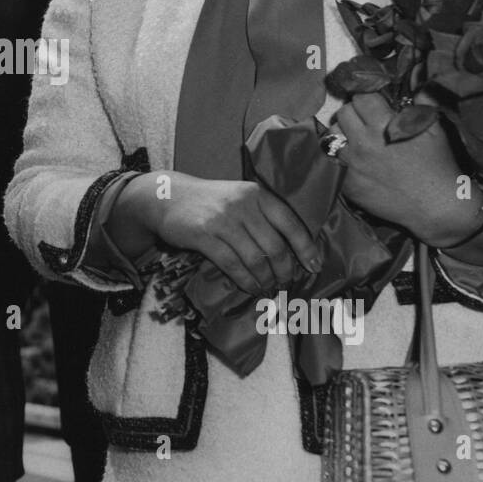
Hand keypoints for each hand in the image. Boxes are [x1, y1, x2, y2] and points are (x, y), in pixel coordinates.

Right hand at [114, 172, 322, 296]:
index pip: (290, 223)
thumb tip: (291, 250)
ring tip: (267, 287)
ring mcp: (223, 220)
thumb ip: (262, 216)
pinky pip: (232, 264)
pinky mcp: (204, 235)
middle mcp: (243, 204)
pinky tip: (250, 287)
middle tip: (285, 282)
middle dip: (284, 270)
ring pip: (255, 259)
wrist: (168, 196)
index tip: (313, 266)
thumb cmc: (210, 202)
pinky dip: (245, 280)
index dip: (305, 247)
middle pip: (274, 246)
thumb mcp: (239, 198)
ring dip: (265, 279)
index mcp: (257, 194)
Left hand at [332, 92, 469, 244]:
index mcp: (384, 126)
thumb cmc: (438, 165)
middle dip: (354, 112)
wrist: (435, 206)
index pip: (361, 97)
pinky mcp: (347, 184)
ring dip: (343, 134)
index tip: (375, 103)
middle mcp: (363, 143)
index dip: (368, 97)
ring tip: (357, 139)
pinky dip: (340, 157)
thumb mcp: (434, 128)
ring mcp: (352, 165)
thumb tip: (416, 79)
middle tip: (366, 120)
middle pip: (343, 113)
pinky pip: (332, 161)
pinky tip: (354, 160)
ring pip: (331, 136)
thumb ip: (421, 101)